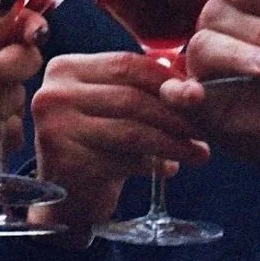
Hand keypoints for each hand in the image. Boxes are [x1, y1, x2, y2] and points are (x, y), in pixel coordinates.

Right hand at [31, 51, 210, 241]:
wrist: (66, 196)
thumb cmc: (96, 144)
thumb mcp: (113, 107)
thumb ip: (143, 89)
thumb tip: (193, 88)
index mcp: (65, 68)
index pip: (127, 64)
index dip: (167, 79)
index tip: (197, 96)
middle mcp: (53, 94)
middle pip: (131, 97)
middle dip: (175, 115)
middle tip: (205, 129)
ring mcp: (55, 128)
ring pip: (131, 131)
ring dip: (172, 143)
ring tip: (198, 152)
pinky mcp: (66, 162)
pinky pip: (124, 160)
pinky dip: (153, 165)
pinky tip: (170, 168)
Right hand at [162, 0, 259, 173]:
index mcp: (244, 8)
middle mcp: (220, 34)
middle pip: (214, 13)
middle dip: (258, 29)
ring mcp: (207, 72)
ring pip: (201, 48)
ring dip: (238, 55)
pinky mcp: (201, 111)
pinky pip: (174, 94)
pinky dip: (179, 91)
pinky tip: (195, 93)